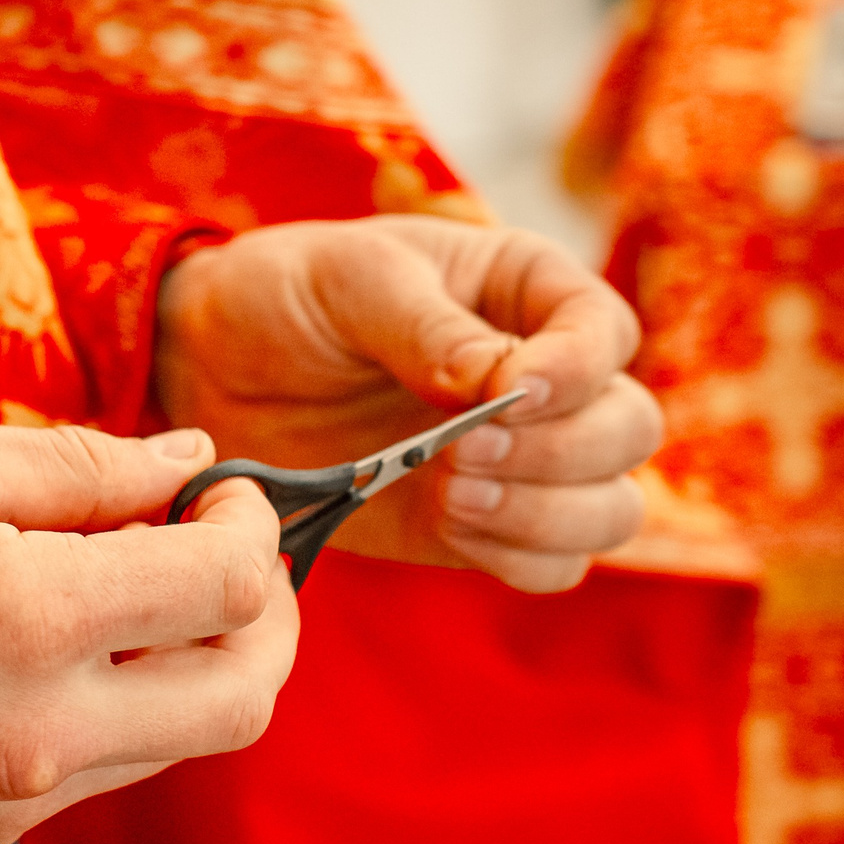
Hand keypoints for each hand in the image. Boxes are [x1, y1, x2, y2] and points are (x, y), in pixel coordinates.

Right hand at [0, 417, 296, 843]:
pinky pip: (96, 775)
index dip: (249, 523)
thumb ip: (74, 465)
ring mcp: (15, 799)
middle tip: (230, 552)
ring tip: (133, 593)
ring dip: (192, 666)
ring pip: (180, 745)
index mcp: (30, 617)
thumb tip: (188, 460)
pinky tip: (45, 652)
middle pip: (247, 695)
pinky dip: (111, 710)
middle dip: (269, 614)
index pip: (229, 585)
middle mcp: (42, 729)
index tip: (218, 488)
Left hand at [153, 216, 660, 592]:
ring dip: (547, 514)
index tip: (515, 391)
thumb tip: (501, 383)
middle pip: (628, 430)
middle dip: (563, 452)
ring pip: (610, 509)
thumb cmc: (287, 294)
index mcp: (528, 292)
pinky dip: (518, 558)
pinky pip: (550, 565)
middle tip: (464, 452)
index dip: (579, 371)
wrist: (214, 366)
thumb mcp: (349, 278)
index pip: (606, 334)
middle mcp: (546, 379)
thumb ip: (426, 327)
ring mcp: (520, 460)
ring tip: (453, 496)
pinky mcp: (481, 524)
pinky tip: (452, 526)